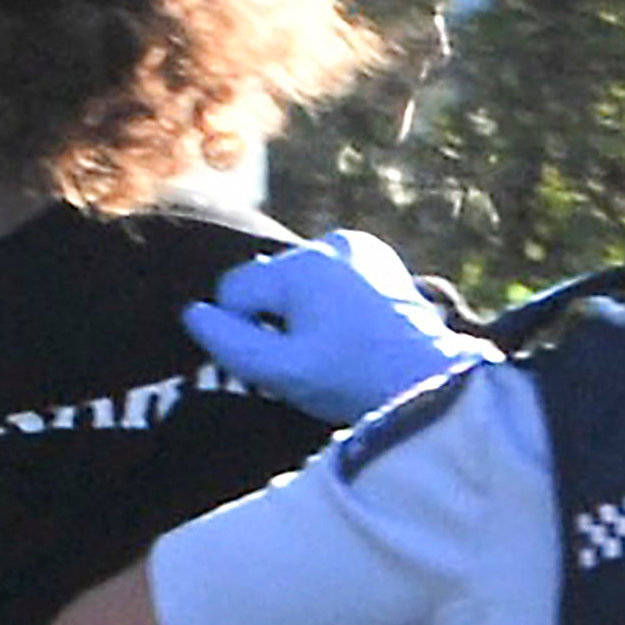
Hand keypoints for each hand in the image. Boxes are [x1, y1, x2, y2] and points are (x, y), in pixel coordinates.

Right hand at [178, 231, 474, 426]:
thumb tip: (194, 313)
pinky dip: (329, 298)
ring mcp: (357, 246)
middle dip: (275, 319)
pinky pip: (329, 273)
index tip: (279, 361)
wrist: (430, 380)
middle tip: (310, 358)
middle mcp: (328, 243)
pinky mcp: (377, 256)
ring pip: (297, 278)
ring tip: (334, 346)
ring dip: (301, 309)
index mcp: (301, 267)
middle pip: (267, 282)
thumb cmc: (353, 381)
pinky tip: (351, 328)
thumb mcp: (283, 373)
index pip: (234, 290)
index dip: (243, 331)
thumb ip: (229, 344)